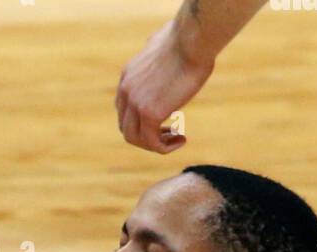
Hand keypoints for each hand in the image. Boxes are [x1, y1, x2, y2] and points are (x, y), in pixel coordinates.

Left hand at [115, 20, 211, 153]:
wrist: (192, 39)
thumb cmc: (187, 39)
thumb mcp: (162, 44)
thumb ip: (155, 53)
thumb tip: (157, 45)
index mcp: (127, 76)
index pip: (124, 110)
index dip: (141, 121)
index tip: (163, 121)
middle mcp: (126, 90)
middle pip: (126, 127)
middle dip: (146, 136)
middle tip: (169, 133)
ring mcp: (135, 103)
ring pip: (135, 139)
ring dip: (155, 144)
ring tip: (176, 139)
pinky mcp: (149, 113)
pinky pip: (152, 142)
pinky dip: (165, 147)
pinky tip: (182, 139)